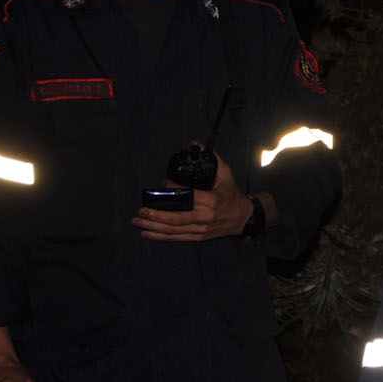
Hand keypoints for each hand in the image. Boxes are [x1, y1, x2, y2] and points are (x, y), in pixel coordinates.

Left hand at [132, 149, 265, 241]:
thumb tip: (196, 144)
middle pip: (177, 218)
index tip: (161, 185)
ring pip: (174, 230)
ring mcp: (201, 229)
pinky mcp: (198, 236)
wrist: (244, 218)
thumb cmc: (232, 195)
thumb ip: (213, 158)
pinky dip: (161, 236)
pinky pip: (177, 237)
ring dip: (154, 227)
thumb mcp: (226, 174)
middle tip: (141, 211)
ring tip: (138, 222)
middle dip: (157, 215)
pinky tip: (147, 233)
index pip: (188, 196)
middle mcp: (205, 217)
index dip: (172, 191)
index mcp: (211, 200)